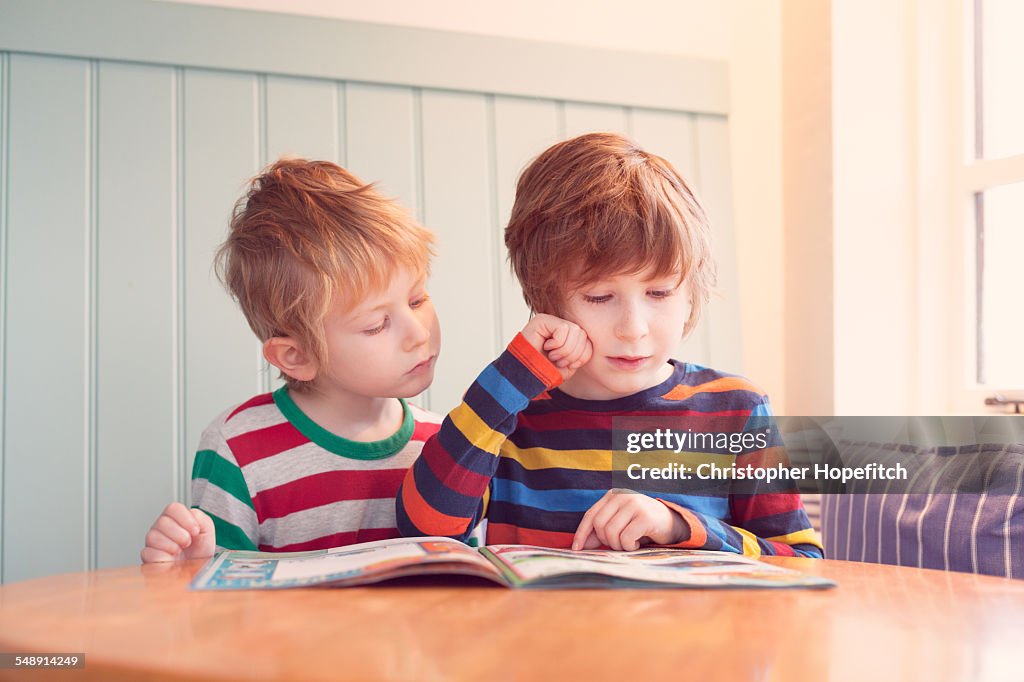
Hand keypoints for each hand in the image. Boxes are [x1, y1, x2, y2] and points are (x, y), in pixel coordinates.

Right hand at [140, 502, 214, 562]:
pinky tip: (171, 559)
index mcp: (175, 518)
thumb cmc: (200, 550)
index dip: (185, 519)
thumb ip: (201, 518)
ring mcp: (153, 542)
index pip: (173, 508)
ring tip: (179, 551)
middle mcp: (161, 528)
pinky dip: (163, 557)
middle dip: (180, 534)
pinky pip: (148, 553)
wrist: (197, 569)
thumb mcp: (207, 530)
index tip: (195, 530)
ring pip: (153, 536)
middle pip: (162, 522)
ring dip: (172, 546)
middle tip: (187, 543)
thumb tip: (191, 514)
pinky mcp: (148, 556)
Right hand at [521, 313, 592, 380]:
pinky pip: (563, 329)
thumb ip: (582, 353)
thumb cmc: (544, 372)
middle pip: (583, 334)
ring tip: (552, 355)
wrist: (526, 378)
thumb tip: (589, 342)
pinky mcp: (542, 320)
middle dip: (573, 354)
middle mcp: (558, 326)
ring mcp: (550, 321)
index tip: (567, 365)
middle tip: (557, 360)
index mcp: (566, 336)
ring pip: (575, 330)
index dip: (582, 356)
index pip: (587, 340)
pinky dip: (557, 343)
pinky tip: (546, 347)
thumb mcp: (569, 365)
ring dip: (564, 350)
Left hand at [571, 489, 686, 550]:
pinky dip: (629, 547)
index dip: (581, 533)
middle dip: (606, 541)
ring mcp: (634, 504)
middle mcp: (622, 495)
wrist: (670, 523)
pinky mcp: (644, 516)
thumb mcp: (618, 525)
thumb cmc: (640, 525)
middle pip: (599, 525)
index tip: (576, 549)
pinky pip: (626, 538)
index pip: (590, 515)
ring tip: (629, 544)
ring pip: (611, 533)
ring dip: (619, 546)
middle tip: (619, 544)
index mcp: (612, 495)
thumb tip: (580, 545)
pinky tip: (637, 544)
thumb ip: (599, 532)